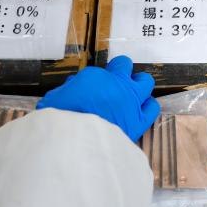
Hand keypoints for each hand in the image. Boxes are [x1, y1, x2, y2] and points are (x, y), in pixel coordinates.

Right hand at [37, 56, 159, 141]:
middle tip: (113, 85)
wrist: (78, 141)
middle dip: (120, 72)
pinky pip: (152, 107)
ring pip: (145, 81)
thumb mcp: (54, 100)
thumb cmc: (61, 119)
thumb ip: (66, 91)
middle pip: (124, 65)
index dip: (96, 78)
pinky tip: (139, 112)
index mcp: (95, 76)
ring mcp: (132, 100)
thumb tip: (71, 88)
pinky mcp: (140, 119)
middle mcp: (116, 83)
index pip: (99, 70)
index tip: (92, 87)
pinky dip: (147, 107)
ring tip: (131, 94)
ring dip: (138, 85)